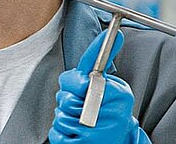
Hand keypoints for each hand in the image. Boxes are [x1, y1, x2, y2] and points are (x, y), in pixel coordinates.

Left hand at [49, 28, 150, 143]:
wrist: (116, 140)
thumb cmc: (110, 111)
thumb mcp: (114, 88)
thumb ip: (99, 72)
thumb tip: (112, 40)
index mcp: (118, 94)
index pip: (89, 80)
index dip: (77, 81)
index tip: (78, 83)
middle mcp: (111, 114)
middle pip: (67, 97)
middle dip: (67, 98)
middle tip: (79, 104)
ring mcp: (96, 132)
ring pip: (61, 115)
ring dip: (65, 116)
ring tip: (80, 120)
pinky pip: (57, 132)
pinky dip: (60, 131)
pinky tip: (75, 132)